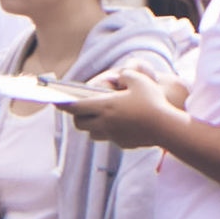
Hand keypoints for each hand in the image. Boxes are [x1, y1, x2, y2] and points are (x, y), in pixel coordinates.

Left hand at [55, 62, 192, 153]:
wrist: (165, 127)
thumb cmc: (152, 101)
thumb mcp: (139, 80)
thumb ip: (125, 75)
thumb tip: (119, 78)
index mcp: (104, 106)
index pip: (76, 106)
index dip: (63, 103)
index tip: (54, 101)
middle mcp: (104, 123)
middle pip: (80, 123)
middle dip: (78, 116)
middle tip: (82, 109)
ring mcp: (112, 135)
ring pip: (92, 133)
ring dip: (92, 126)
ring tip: (102, 118)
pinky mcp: (122, 143)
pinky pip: (109, 138)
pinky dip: (110, 131)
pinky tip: (123, 125)